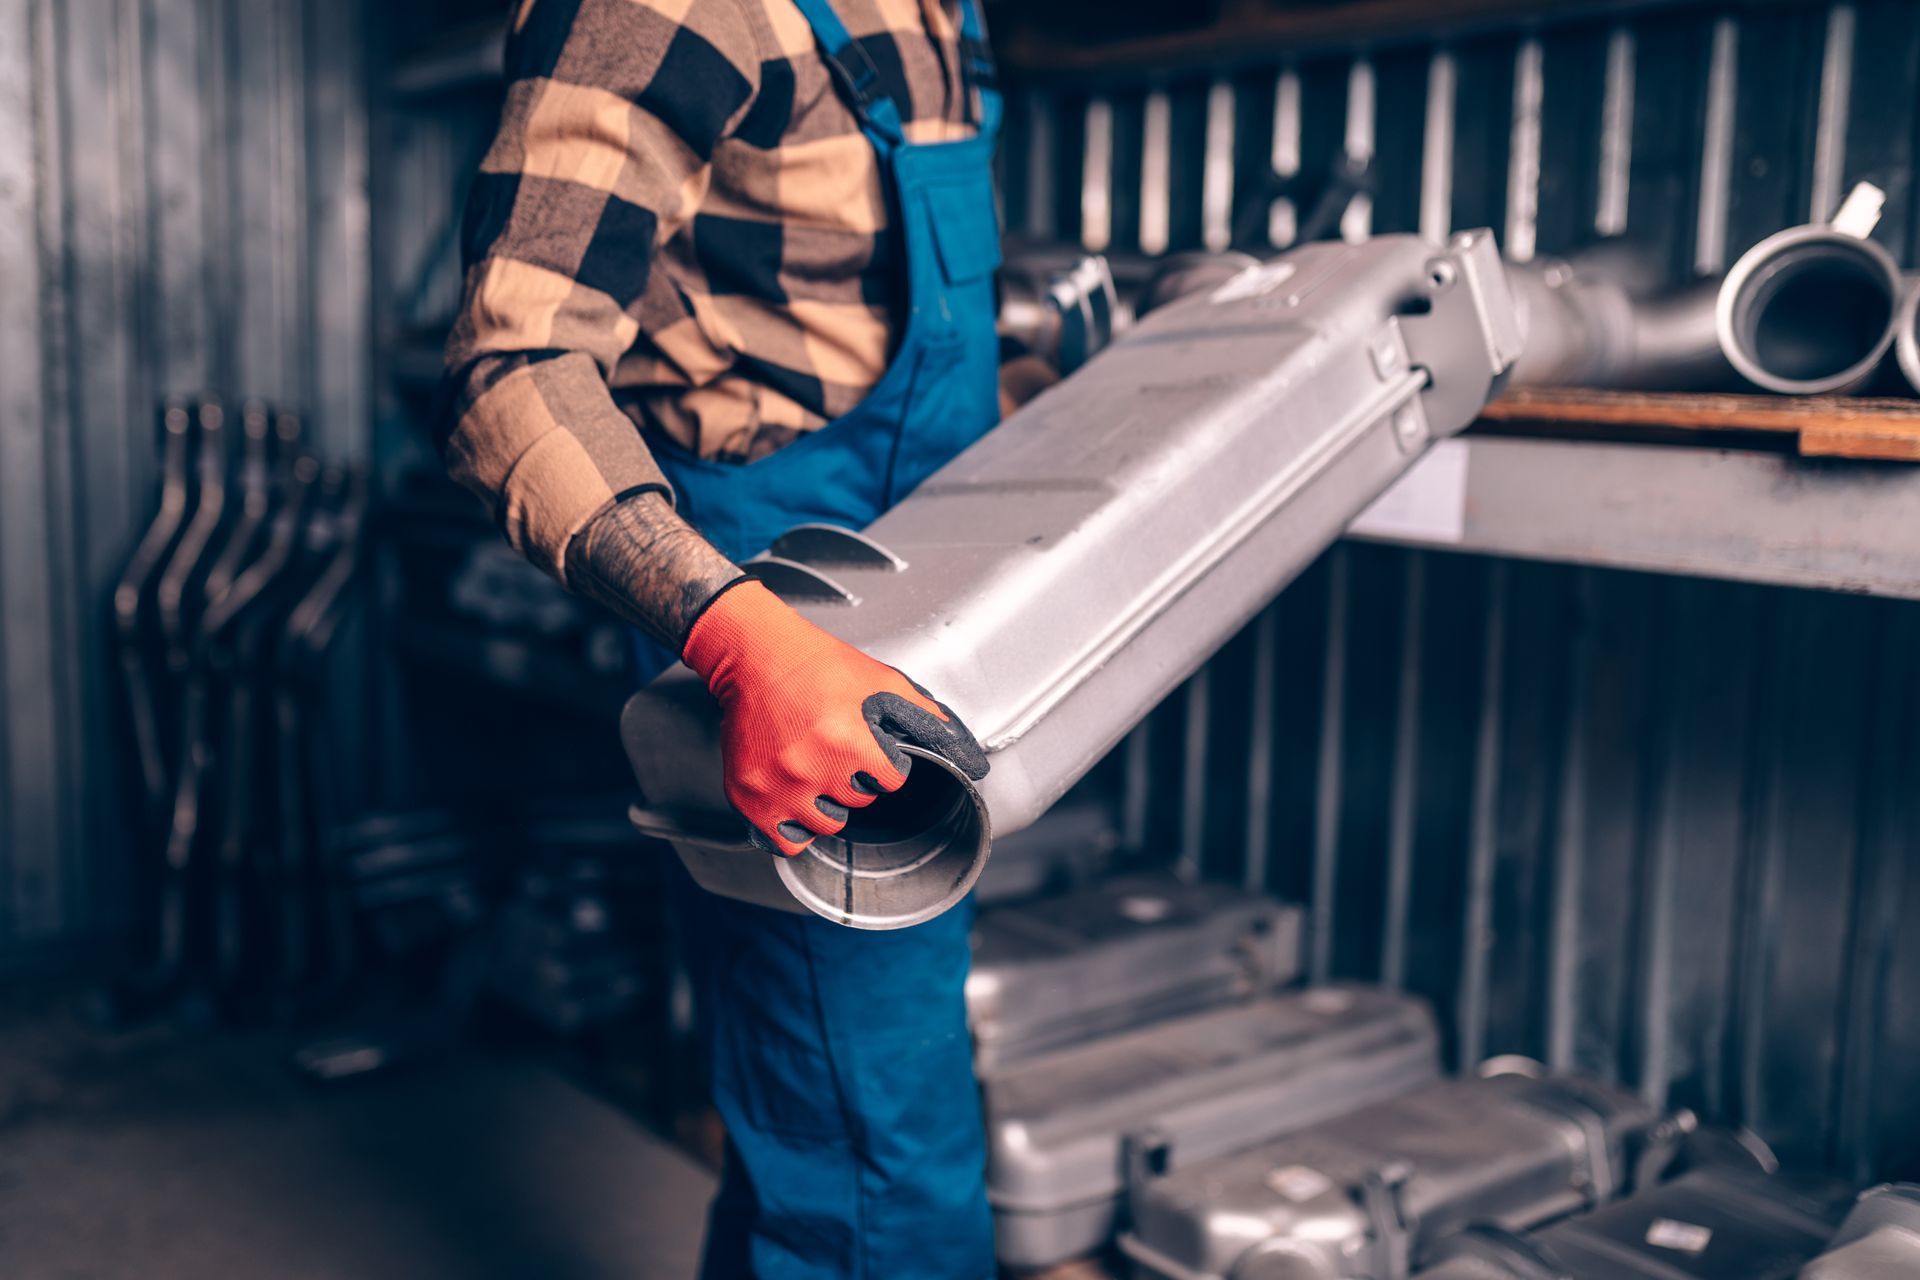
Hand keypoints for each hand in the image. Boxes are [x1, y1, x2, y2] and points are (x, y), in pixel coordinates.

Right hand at [681, 579, 988, 856]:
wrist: (755, 656)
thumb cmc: (818, 665)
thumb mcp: (882, 681)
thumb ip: (926, 718)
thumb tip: (969, 757)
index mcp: (848, 740)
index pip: (891, 781)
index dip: (884, 763)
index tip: (869, 746)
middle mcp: (811, 767)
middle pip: (858, 802)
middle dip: (854, 780)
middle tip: (836, 749)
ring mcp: (778, 786)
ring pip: (825, 825)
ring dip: (826, 804)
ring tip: (815, 768)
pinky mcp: (750, 796)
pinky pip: (786, 842)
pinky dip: (794, 826)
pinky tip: (795, 796)